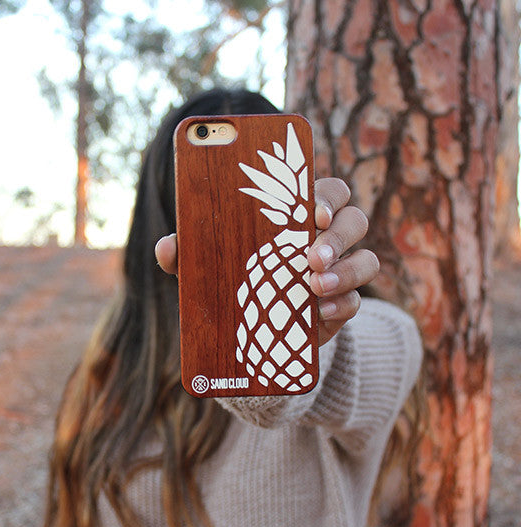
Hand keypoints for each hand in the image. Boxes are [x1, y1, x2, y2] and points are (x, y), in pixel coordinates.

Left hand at [154, 177, 378, 345]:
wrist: (258, 329)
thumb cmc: (236, 279)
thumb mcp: (210, 266)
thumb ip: (190, 253)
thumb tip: (166, 247)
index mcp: (298, 217)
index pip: (324, 191)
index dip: (325, 194)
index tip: (313, 210)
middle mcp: (326, 240)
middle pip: (354, 218)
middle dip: (338, 234)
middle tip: (312, 254)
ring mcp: (339, 273)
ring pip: (366, 259)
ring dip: (346, 270)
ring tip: (314, 285)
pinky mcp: (341, 306)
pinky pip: (358, 301)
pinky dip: (343, 305)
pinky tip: (319, 314)